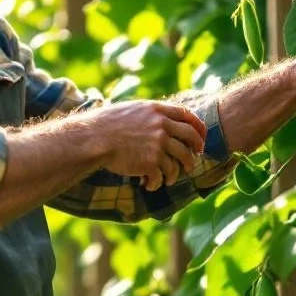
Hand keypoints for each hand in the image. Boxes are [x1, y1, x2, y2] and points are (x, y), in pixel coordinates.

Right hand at [83, 101, 206, 191]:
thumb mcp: (133, 109)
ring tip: (171, 179)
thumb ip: (152, 114)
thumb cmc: (108, 123)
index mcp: (158, 111)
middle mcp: (162, 126)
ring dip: (177, 173)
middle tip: (193, 160)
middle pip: (191, 139)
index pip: (188, 117)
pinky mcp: (151, 163)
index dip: (198, 128)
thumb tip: (164, 119)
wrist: (95, 138)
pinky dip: (157, 183)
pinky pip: (163, 176)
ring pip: (180, 162)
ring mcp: (158, 145)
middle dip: (195, 151)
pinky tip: (150, 185)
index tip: (201, 138)